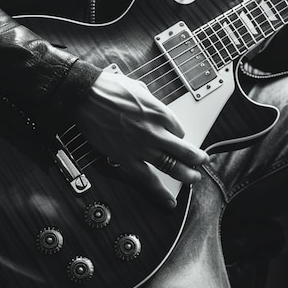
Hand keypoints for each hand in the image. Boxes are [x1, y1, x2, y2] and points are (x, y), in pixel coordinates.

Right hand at [75, 71, 208, 208]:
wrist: (85, 96)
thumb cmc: (108, 88)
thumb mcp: (138, 87)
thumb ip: (150, 100)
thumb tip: (152, 105)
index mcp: (159, 112)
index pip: (180, 129)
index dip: (180, 135)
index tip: (177, 138)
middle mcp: (155, 131)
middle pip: (184, 151)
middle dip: (196, 159)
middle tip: (202, 161)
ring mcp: (142, 147)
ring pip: (172, 166)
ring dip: (187, 175)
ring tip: (194, 178)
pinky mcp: (126, 158)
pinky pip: (148, 179)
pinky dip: (160, 192)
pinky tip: (169, 199)